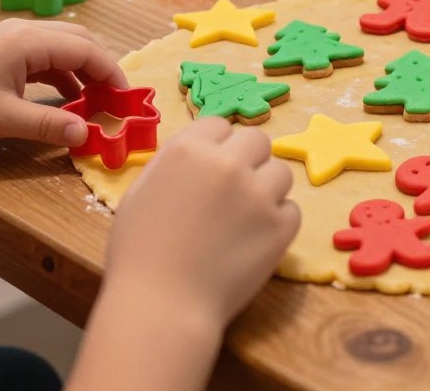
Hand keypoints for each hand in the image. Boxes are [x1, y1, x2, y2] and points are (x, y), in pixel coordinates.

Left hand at [0, 19, 125, 151]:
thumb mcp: (6, 118)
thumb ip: (50, 125)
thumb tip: (87, 135)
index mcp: (28, 41)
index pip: (85, 49)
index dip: (111, 72)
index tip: (126, 96)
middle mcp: (24, 32)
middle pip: (79, 40)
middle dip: (101, 66)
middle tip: (115, 96)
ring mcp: (13, 39)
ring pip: (64, 46)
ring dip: (84, 69)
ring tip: (97, 99)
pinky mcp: (5, 50)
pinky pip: (47, 55)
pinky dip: (65, 72)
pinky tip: (69, 96)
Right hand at [104, 117, 299, 327]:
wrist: (162, 305)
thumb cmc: (138, 253)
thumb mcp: (141, 192)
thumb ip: (175, 163)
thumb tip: (201, 152)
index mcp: (189, 150)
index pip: (220, 125)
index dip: (216, 145)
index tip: (212, 167)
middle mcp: (229, 163)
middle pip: (257, 140)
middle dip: (247, 160)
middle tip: (234, 190)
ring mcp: (260, 194)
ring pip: (280, 172)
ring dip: (267, 188)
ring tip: (245, 217)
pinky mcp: (282, 226)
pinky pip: (290, 209)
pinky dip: (277, 222)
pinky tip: (254, 239)